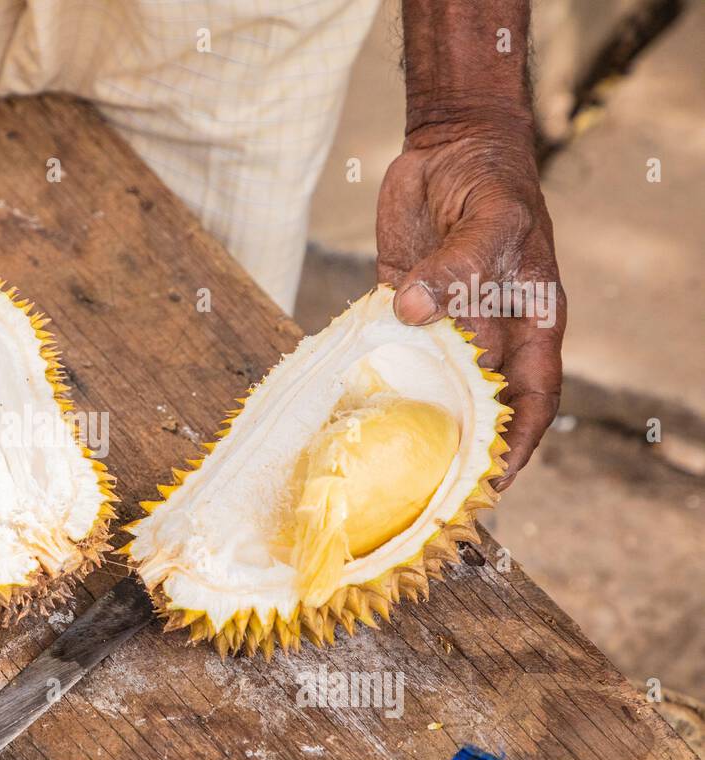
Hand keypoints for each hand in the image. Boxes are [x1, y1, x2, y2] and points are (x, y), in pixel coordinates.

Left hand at [376, 115, 564, 487]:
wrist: (448, 146)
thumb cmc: (490, 182)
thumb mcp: (489, 222)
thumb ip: (457, 268)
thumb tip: (415, 313)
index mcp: (528, 324)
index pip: (532, 398)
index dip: (518, 443)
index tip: (495, 480)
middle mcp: (487, 334)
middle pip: (476, 404)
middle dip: (457, 447)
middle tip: (427, 491)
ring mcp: (443, 324)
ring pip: (429, 385)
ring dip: (410, 420)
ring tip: (383, 466)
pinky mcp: (400, 309)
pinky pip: (388, 353)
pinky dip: (373, 379)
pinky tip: (350, 411)